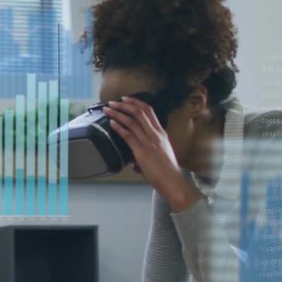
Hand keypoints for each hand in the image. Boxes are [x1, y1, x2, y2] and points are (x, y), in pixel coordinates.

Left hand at [103, 97, 200, 211]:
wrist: (172, 181)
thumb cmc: (167, 170)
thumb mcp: (161, 152)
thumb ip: (150, 146)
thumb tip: (137, 151)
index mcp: (161, 133)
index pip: (149, 111)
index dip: (136, 102)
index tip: (126, 99)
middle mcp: (156, 134)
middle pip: (139, 112)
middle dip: (124, 104)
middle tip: (113, 102)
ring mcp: (149, 141)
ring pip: (132, 121)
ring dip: (118, 113)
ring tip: (108, 110)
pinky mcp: (142, 151)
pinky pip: (128, 135)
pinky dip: (119, 127)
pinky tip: (112, 123)